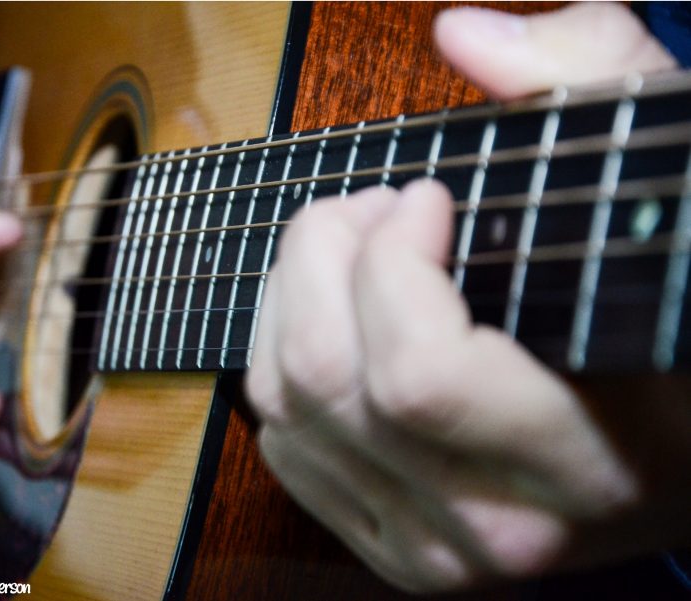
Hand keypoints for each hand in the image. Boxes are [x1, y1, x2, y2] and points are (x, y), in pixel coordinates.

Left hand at [246, 3, 689, 591]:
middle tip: (364, 209)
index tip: (425, 197)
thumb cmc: (672, 315)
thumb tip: (464, 36)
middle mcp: (503, 528)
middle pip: (328, 380)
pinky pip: (282, 449)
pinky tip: (332, 325)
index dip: (391, 260)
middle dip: (319, 256)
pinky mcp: (393, 553)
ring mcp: (437, 552)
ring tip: (346, 253)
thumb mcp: (664, 186)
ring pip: (286, 410)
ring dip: (290, 299)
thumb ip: (587, 82)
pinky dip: (281, 366)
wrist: (678, 454)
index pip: (419, 373)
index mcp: (590, 458)